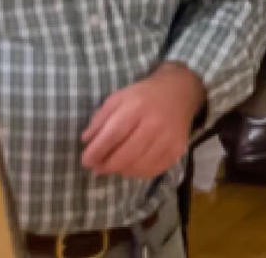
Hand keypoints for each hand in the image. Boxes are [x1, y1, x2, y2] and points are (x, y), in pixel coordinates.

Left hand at [80, 64, 204, 178]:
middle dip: (107, 165)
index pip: (113, 134)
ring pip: (139, 166)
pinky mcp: (177, 150)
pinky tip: (130, 168)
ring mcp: (169, 138)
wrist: (179, 92)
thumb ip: (100, 118)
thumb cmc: (143, 95)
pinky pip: (153, 170)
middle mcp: (155, 123)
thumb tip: (86, 141)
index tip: (86, 160)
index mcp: (137, 106)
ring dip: (121, 171)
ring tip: (113, 168)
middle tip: (97, 168)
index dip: (97, 151)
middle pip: (126, 154)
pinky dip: (138, 173)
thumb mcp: (118, 98)